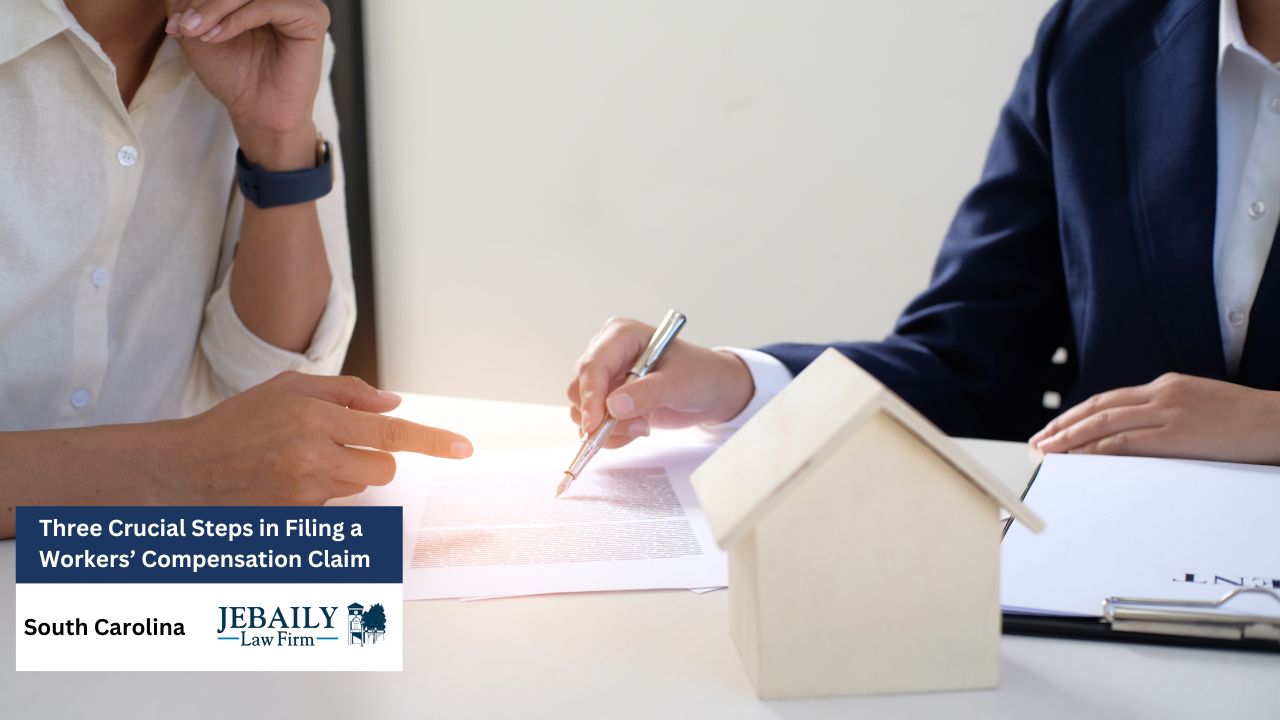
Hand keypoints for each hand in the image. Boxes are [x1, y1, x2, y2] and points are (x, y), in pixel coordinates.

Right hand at [161, 371, 472, 503]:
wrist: (188, 469)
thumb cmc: (239, 422)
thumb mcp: (290, 388)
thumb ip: (347, 392)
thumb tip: (393, 405)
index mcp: (315, 418)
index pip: (390, 434)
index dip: (432, 441)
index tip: (463, 448)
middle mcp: (313, 457)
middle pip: (383, 468)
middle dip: (374, 457)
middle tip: (339, 445)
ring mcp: (304, 493)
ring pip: (358, 486)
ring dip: (343, 473)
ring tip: (297, 460)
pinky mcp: (296, 518)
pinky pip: (333, 505)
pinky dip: (321, 491)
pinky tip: (286, 480)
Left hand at [165, 0, 329, 168]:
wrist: (259, 113)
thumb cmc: (235, 75)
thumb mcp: (199, 31)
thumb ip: (189, 4)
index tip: (174, 22)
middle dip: (203, 3)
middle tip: (183, 26)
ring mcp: (299, 3)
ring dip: (215, 9)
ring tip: (196, 32)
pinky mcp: (312, 16)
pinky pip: (268, 5)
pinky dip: (238, 19)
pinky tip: (217, 36)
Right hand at [567, 317, 754, 448]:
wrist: (711, 392)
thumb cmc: (700, 375)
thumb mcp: (679, 383)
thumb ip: (647, 394)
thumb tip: (613, 407)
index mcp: (622, 335)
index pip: (592, 365)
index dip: (590, 396)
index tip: (594, 424)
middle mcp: (608, 353)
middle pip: (580, 387)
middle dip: (602, 415)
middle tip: (637, 427)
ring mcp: (607, 377)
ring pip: (584, 409)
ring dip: (611, 428)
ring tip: (644, 426)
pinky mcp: (608, 398)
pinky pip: (595, 423)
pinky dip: (613, 434)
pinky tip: (640, 427)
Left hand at [1029, 372, 1279, 463]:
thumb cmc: (1246, 422)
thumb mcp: (1199, 408)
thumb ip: (1167, 416)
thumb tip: (1135, 436)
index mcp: (1166, 387)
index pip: (1108, 400)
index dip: (1076, 415)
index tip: (1054, 429)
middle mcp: (1162, 394)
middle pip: (1098, 408)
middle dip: (1063, 426)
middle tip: (1038, 442)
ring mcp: (1169, 412)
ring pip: (1105, 423)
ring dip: (1071, 439)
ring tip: (1048, 452)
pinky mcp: (1177, 434)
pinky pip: (1127, 442)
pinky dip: (1098, 450)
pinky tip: (1080, 460)